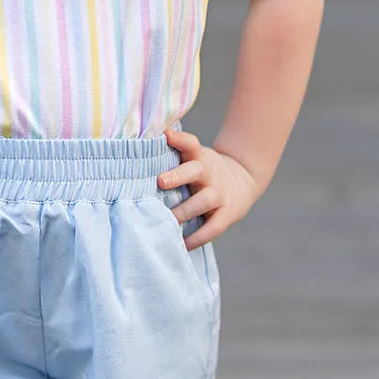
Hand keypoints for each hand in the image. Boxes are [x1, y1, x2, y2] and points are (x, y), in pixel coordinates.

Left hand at [160, 126, 260, 247]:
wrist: (243, 179)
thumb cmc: (203, 169)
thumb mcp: (193, 156)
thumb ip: (172, 155)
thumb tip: (136, 150)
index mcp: (199, 157)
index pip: (191, 144)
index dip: (179, 139)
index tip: (165, 135)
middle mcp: (209, 174)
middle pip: (196, 171)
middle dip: (178, 176)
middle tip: (160, 181)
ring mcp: (219, 194)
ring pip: (203, 201)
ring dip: (185, 211)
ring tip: (167, 220)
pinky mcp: (226, 214)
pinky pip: (213, 228)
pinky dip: (198, 237)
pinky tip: (182, 244)